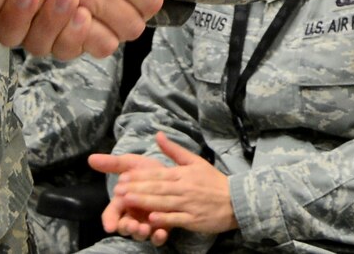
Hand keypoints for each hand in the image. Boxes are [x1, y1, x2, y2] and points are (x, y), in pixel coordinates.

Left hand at [92, 132, 236, 239]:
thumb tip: (157, 135)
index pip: (157, 174)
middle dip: (137, 189)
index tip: (122, 177)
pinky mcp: (194, 219)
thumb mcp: (195, 161)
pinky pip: (177, 219)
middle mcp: (184, 188)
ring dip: (145, 201)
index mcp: (182, 174)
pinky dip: (165, 219)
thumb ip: (174, 151)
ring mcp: (188, 204)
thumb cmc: (213, 181)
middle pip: (157, 188)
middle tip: (118, 190)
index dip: (139, 176)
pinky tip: (152, 219)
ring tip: (128, 201)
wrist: (235, 200)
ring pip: (164, 202)